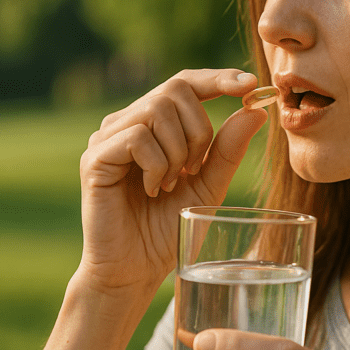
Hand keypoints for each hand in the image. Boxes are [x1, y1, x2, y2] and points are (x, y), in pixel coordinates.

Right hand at [78, 69, 266, 294]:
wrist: (136, 271)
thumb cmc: (169, 230)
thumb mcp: (209, 187)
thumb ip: (227, 150)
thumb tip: (255, 111)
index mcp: (153, 125)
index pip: (185, 83)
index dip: (217, 78)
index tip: (250, 85)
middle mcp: (127, 122)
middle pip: (175, 89)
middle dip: (199, 130)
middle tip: (193, 171)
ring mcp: (107, 138)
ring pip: (156, 109)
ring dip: (178, 151)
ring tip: (170, 185)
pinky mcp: (94, 158)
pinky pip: (137, 137)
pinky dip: (157, 165)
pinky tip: (153, 191)